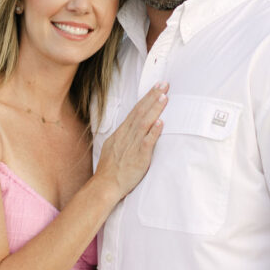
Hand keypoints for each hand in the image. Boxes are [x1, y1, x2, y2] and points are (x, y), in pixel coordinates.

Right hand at [95, 84, 167, 200]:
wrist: (105, 185)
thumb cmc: (110, 169)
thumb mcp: (113, 146)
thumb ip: (124, 136)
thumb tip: (132, 128)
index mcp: (121, 133)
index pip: (135, 111)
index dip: (147, 98)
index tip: (156, 88)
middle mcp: (127, 136)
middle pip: (140, 112)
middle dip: (152, 97)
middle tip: (164, 85)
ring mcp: (133, 146)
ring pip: (144, 123)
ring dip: (154, 109)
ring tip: (164, 97)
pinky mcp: (139, 157)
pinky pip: (147, 142)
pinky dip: (154, 132)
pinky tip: (160, 123)